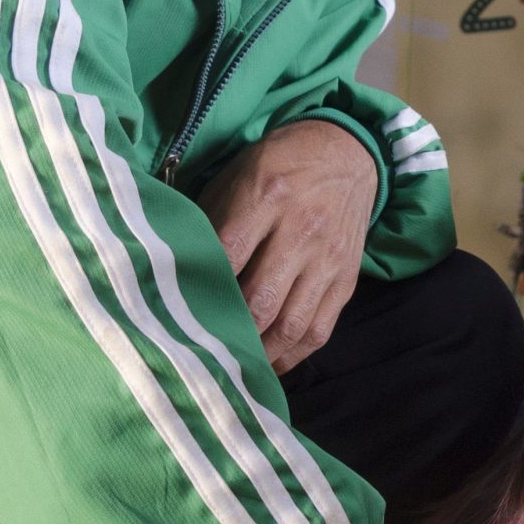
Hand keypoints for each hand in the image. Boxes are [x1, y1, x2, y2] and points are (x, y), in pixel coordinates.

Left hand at [200, 120, 376, 370]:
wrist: (347, 154)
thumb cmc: (279, 164)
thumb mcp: (236, 175)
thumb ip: (210, 219)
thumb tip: (178, 267)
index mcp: (266, 196)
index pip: (227, 255)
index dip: (202, 289)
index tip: (177, 313)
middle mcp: (301, 231)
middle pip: (260, 300)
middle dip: (228, 332)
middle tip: (199, 352)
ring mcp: (327, 260)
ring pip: (291, 324)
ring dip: (260, 354)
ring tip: (232, 369)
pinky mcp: (345, 279)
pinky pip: (319, 330)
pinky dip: (292, 355)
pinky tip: (270, 364)